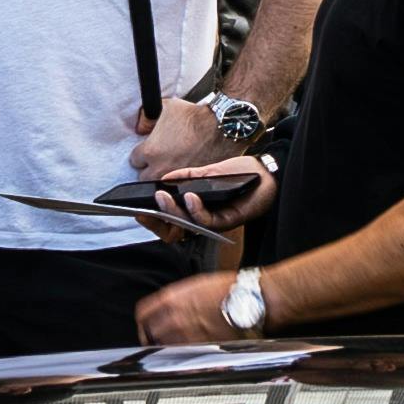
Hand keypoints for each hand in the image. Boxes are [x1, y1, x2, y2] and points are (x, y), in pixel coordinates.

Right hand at [131, 157, 270, 238]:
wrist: (267, 172)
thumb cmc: (240, 174)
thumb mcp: (209, 172)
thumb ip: (186, 177)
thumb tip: (164, 178)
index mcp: (193, 209)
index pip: (166, 221)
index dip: (150, 219)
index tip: (135, 210)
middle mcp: (200, 220)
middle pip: (170, 230)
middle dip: (154, 221)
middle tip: (142, 209)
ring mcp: (212, 223)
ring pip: (184, 225)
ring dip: (171, 212)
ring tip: (162, 197)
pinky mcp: (226, 222)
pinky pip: (205, 220)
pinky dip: (194, 209)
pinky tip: (190, 197)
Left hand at [131, 270, 244, 346]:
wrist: (251, 299)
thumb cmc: (229, 288)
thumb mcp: (197, 284)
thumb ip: (177, 297)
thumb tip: (167, 307)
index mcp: (171, 298)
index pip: (142, 313)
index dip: (143, 321)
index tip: (146, 326)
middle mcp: (173, 316)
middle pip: (149, 332)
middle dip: (153, 336)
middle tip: (160, 339)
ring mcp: (185, 333)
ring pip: (163, 345)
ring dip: (167, 344)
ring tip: (178, 342)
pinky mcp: (198, 346)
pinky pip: (181, 353)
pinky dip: (184, 351)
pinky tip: (192, 346)